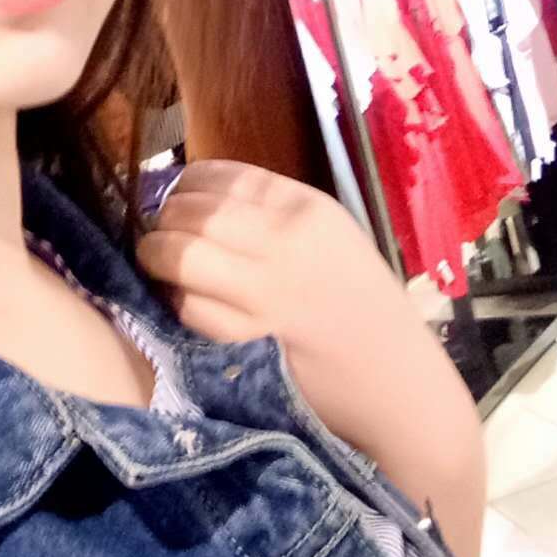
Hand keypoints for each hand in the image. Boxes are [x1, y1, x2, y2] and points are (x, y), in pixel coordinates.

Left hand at [136, 161, 485, 556]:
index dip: (184, 189)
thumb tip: (193, 200)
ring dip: (157, 259)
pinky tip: (187, 306)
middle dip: (163, 224)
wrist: (399, 381)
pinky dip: (178, 305)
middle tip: (162, 241)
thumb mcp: (328, 238)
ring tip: (161, 270)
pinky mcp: (253, 336)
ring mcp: (269, 289)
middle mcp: (287, 239)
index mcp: (306, 208)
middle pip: (192, 211)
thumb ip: (268, 214)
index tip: (179, 207)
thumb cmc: (362, 308)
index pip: (218, 175)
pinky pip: (190, 307)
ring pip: (180, 253)